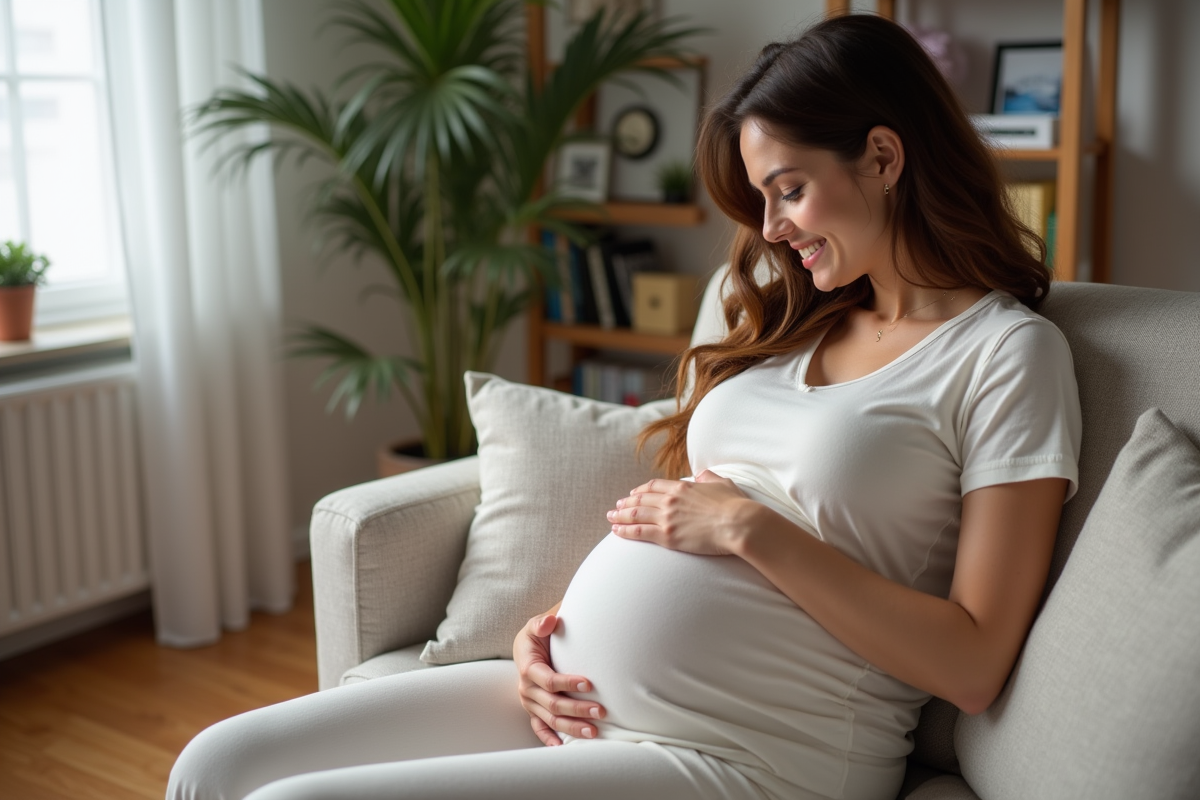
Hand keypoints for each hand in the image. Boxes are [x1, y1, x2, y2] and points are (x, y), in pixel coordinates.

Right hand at [514, 611, 604, 745]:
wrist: (526, 647)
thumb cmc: (537, 635)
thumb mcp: (536, 625)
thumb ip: (542, 623)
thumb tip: (550, 622)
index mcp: (528, 669)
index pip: (549, 681)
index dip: (568, 684)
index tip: (589, 684)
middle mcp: (527, 689)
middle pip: (554, 704)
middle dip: (577, 709)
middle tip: (601, 711)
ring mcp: (530, 703)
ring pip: (551, 720)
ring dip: (572, 727)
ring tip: (594, 731)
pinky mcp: (533, 710)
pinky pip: (540, 728)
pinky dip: (549, 739)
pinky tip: (563, 748)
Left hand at [607, 470, 752, 554]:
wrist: (739, 524)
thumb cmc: (735, 506)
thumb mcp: (722, 484)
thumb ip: (709, 477)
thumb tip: (702, 474)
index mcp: (683, 487)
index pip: (655, 486)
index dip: (641, 490)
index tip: (634, 493)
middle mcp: (670, 500)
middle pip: (641, 499)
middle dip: (626, 502)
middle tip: (617, 506)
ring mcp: (667, 518)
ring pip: (636, 514)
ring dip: (620, 515)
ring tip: (611, 517)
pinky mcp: (667, 536)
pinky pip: (639, 532)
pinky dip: (625, 531)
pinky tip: (616, 531)